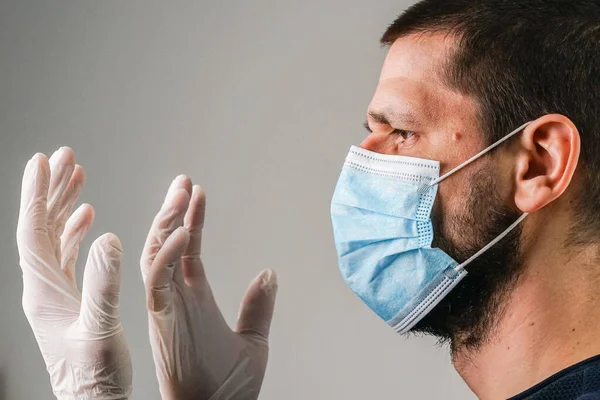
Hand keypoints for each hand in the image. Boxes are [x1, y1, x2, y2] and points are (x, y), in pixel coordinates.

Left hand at [16, 148, 132, 399]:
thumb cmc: (95, 377)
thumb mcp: (100, 330)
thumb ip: (103, 284)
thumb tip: (107, 236)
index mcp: (44, 292)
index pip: (35, 231)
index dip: (39, 194)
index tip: (44, 161)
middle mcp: (43, 288)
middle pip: (42, 226)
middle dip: (52, 189)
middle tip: (65, 156)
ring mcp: (54, 293)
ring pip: (55, 237)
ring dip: (64, 205)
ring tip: (77, 176)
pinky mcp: (69, 300)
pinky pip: (67, 254)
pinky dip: (76, 231)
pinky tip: (87, 218)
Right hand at [140, 176, 277, 399]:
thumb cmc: (231, 386)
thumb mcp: (255, 339)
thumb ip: (259, 306)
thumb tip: (270, 273)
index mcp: (194, 298)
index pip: (188, 249)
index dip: (191, 219)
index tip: (197, 191)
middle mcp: (176, 298)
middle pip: (166, 244)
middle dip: (172, 210)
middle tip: (183, 181)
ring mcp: (166, 308)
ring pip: (155, 255)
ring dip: (166, 223)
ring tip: (181, 193)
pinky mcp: (162, 320)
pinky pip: (156, 281)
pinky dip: (166, 255)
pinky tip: (182, 231)